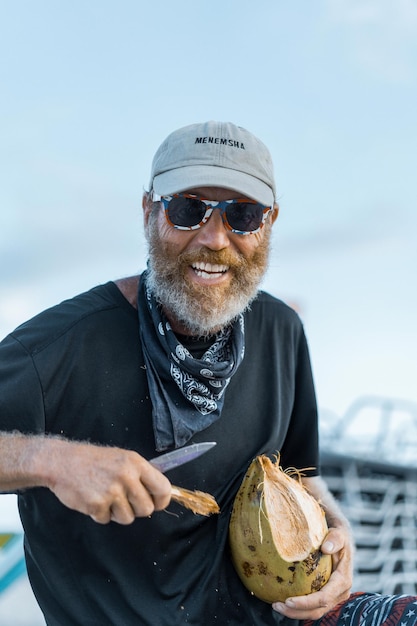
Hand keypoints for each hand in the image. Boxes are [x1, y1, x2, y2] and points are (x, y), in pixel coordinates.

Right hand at [44, 439, 171, 523]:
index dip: (162, 500)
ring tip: (106, 497)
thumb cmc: (93, 460)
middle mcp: (126, 476)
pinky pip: (107, 520)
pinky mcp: (96, 504)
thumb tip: (159, 492)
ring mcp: (111, 491)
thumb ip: (140, 474)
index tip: (156, 503)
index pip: (163, 487)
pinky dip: (100, 514)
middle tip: (125, 501)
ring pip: (127, 518)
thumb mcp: (122, 458)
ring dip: (117, 513)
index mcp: (136, 463)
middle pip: (146, 509)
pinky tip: (93, 499)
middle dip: (137, 509)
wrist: (62, 462)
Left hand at [272, 525, 352, 620]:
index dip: (306, 602)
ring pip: (314, 612)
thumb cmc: (339, 535)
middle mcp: (340, 592)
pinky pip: (312, 606)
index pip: (324, 598)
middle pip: (317, 610)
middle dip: (297, 611)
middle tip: (276, 605)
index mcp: (343, 581)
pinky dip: (298, 607)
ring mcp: (333, 596)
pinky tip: (283, 601)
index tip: (288, 600)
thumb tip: (326, 548)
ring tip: (276, 606)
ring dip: (295, 613)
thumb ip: (335, 539)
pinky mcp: (325, 594)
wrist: (341, 538)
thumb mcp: (339, 534)